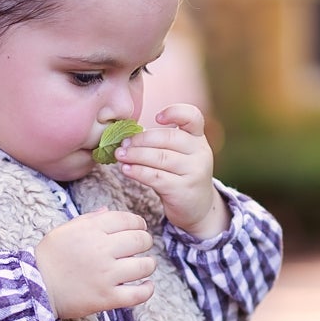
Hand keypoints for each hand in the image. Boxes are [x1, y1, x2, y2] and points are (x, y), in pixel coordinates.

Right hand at [34, 210, 154, 319]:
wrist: (36, 288)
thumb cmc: (49, 258)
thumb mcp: (64, 230)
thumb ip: (88, 219)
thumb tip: (108, 210)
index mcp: (90, 230)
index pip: (127, 220)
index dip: (138, 223)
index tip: (138, 229)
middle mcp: (101, 250)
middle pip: (140, 240)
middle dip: (145, 241)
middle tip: (141, 247)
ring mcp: (106, 275)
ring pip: (144, 266)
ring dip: (148, 264)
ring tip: (143, 266)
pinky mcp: (107, 298)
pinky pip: (139, 294)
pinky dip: (147, 289)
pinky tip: (146, 285)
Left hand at [116, 103, 229, 238]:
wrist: (197, 208)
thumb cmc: (181, 175)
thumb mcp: (179, 154)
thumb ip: (162, 142)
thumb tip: (127, 137)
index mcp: (197, 138)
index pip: (193, 117)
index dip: (175, 112)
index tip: (156, 117)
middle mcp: (200, 152)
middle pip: (168, 138)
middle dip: (141, 139)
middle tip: (123, 143)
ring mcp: (194, 171)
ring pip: (160, 157)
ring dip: (136, 155)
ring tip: (119, 155)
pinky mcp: (183, 189)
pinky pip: (156, 177)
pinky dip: (138, 171)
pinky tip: (126, 169)